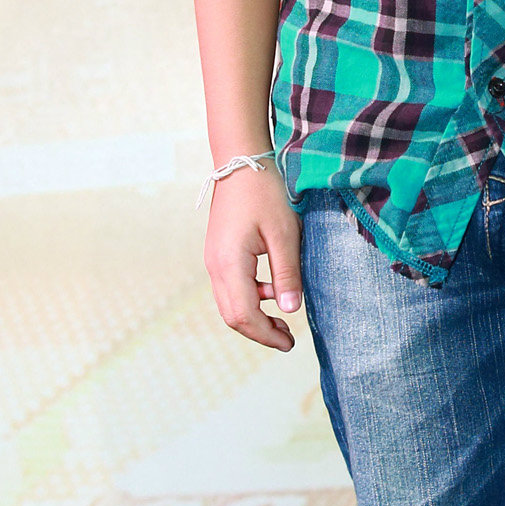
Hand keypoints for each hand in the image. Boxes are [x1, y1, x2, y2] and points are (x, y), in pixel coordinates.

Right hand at [205, 163, 302, 349]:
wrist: (240, 162)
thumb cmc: (264, 193)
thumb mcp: (284, 234)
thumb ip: (287, 274)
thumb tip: (290, 309)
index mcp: (229, 264)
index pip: (244, 315)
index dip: (266, 335)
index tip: (290, 343)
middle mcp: (215, 266)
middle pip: (232, 315)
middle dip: (259, 331)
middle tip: (287, 338)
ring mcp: (213, 260)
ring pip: (229, 303)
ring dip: (254, 316)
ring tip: (283, 318)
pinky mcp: (218, 253)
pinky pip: (230, 287)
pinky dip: (249, 297)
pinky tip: (271, 290)